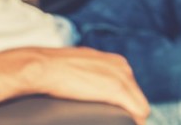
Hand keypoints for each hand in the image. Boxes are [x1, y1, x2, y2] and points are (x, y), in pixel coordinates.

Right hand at [20, 46, 149, 124]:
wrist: (41, 66)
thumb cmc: (51, 69)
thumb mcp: (77, 66)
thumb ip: (90, 74)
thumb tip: (87, 87)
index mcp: (114, 61)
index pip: (131, 89)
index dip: (122, 105)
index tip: (112, 114)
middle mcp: (122, 66)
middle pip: (137, 98)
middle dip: (127, 111)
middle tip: (112, 120)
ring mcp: (122, 77)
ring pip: (140, 106)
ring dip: (129, 117)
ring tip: (114, 123)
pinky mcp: (119, 89)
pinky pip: (140, 112)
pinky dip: (132, 122)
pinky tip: (122, 124)